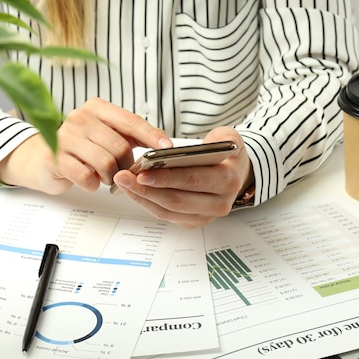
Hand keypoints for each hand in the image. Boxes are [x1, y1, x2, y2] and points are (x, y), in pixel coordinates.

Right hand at [0, 97, 172, 193]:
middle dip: (126, 166)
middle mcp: (80, 118)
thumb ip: (130, 137)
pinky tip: (90, 181)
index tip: (167, 147)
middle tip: (122, 173)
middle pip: (120, 147)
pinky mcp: (55, 158)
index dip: (151, 135)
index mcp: (97, 108)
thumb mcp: (106, 136)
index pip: (131, 121)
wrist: (40, 159)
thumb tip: (162, 146)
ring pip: (106, 163)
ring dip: (111, 177)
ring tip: (105, 177)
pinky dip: (93, 184)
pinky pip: (87, 176)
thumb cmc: (80, 148)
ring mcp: (65, 137)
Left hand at [112, 127, 253, 227]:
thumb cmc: (227, 156)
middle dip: (147, 189)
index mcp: (228, 181)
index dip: (166, 178)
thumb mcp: (230, 138)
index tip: (142, 172)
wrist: (235, 175)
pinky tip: (132, 190)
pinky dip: (146, 203)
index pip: (193, 180)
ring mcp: (205, 216)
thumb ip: (223, 136)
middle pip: (176, 200)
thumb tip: (209, 143)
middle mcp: (219, 203)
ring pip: (168, 211)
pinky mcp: (193, 222)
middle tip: (124, 177)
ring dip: (142, 198)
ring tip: (123, 182)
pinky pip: (165, 216)